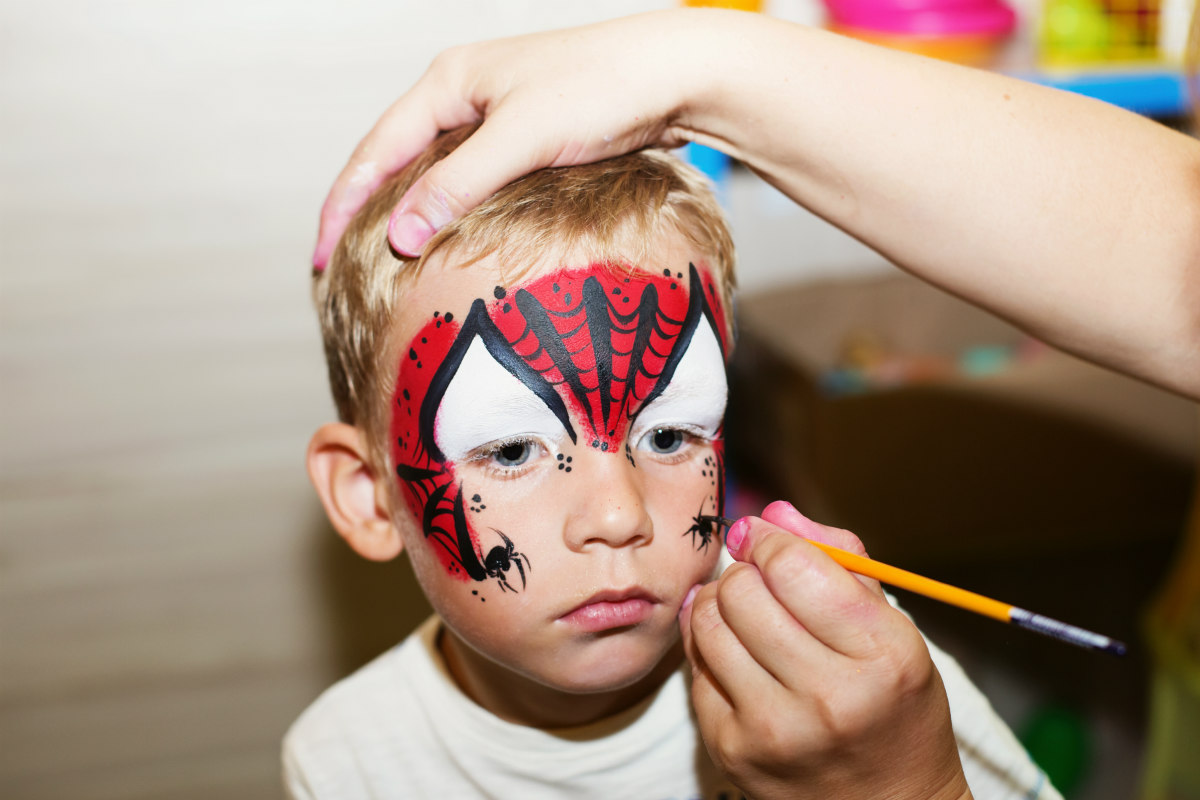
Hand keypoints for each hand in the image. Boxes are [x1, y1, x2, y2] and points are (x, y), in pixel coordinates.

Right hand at [313, 9, 731, 266]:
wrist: (675, 76)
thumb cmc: (603, 89)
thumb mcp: (523, 137)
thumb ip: (458, 183)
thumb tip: (400, 233)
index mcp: (449, 82)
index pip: (375, 150)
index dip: (343, 205)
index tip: (319, 256)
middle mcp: (465, 94)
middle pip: (395, 159)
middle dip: (362, 210)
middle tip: (335, 265)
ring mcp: (496, 115)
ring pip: (433, 171)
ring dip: (406, 213)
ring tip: (381, 261)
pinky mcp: (528, 137)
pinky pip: (470, 179)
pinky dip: (449, 211)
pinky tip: (447, 240)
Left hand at [678, 501, 970, 799]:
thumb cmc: (894, 709)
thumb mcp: (895, 632)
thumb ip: (840, 562)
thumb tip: (773, 513)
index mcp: (882, 656)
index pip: (794, 567)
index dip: (767, 539)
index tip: (760, 536)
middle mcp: (828, 696)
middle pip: (743, 591)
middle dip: (745, 573)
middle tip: (760, 582)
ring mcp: (774, 728)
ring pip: (708, 623)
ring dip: (719, 604)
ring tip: (745, 613)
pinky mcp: (731, 749)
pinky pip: (696, 668)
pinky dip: (709, 648)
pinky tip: (736, 653)